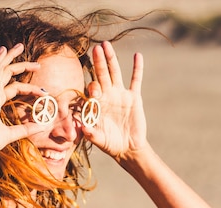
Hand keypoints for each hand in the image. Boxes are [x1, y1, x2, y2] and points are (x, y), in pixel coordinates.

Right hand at [0, 44, 46, 153]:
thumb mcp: (12, 134)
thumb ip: (26, 129)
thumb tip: (42, 126)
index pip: (13, 88)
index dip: (30, 88)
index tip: (44, 92)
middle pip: (5, 74)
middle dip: (19, 64)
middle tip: (35, 61)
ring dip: (8, 57)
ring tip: (18, 46)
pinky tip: (3, 51)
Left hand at [83, 41, 148, 163]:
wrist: (128, 148)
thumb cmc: (110, 144)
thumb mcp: (100, 140)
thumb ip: (91, 134)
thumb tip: (83, 128)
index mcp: (96, 104)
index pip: (91, 90)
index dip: (92, 87)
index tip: (93, 89)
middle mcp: (107, 96)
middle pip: (101, 75)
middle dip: (98, 62)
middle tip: (95, 48)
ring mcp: (120, 95)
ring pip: (115, 73)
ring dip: (111, 59)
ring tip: (107, 44)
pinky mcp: (134, 97)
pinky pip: (136, 80)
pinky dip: (137, 68)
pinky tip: (137, 56)